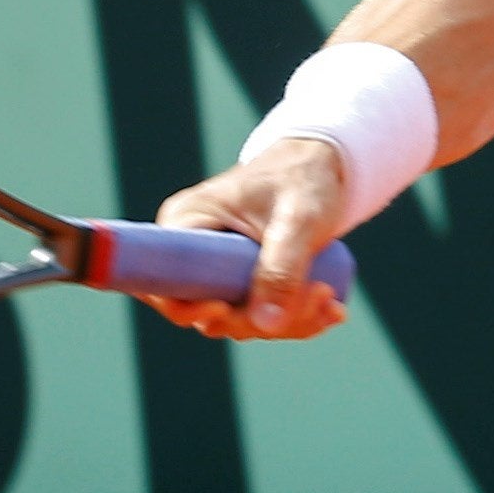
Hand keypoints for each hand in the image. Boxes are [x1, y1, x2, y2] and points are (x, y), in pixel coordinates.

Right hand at [139, 137, 352, 340]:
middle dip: (262, 318)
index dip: (186, 310)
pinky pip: (261, 315)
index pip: (162, 283)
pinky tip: (331, 310)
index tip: (227, 309)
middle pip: (207, 312)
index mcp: (186, 224)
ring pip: (240, 319)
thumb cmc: (303, 179)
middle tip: (319, 293)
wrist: (324, 166)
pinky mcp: (243, 281)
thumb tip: (265, 326)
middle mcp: (193, 252)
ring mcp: (217, 270)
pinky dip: (296, 319)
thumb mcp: (298, 218)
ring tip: (330, 296)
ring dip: (288, 321)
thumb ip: (282, 267)